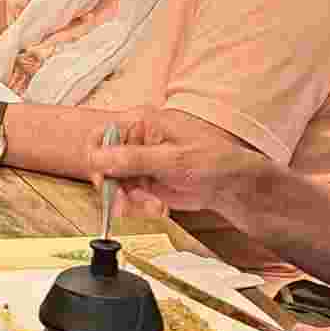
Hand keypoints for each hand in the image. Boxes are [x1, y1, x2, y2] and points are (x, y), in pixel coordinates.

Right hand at [89, 113, 262, 220]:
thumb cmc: (213, 160)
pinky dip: (138, 207)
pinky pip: (127, 198)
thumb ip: (135, 158)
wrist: (232, 186)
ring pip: (113, 186)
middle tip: (128, 204)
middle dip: (115, 189)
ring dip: (129, 202)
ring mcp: (138, 163)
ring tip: (155, 207)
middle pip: (102, 164)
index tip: (103, 181)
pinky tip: (158, 208)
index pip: (101, 135)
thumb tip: (98, 158)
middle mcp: (135, 141)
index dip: (97, 159)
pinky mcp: (143, 183)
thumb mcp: (174, 159)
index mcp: (141, 122)